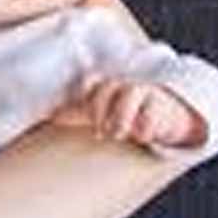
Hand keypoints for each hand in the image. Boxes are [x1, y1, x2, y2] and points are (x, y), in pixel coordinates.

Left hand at [71, 75, 206, 147]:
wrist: (166, 116)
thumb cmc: (126, 113)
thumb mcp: (100, 112)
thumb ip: (76, 113)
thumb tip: (51, 116)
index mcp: (106, 85)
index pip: (92, 79)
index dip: (85, 91)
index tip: (80, 109)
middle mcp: (124, 85)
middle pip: (108, 86)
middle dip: (99, 107)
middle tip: (99, 132)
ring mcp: (144, 92)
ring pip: (131, 91)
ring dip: (121, 116)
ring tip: (117, 135)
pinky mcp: (162, 106)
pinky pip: (153, 111)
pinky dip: (145, 127)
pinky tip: (143, 138)